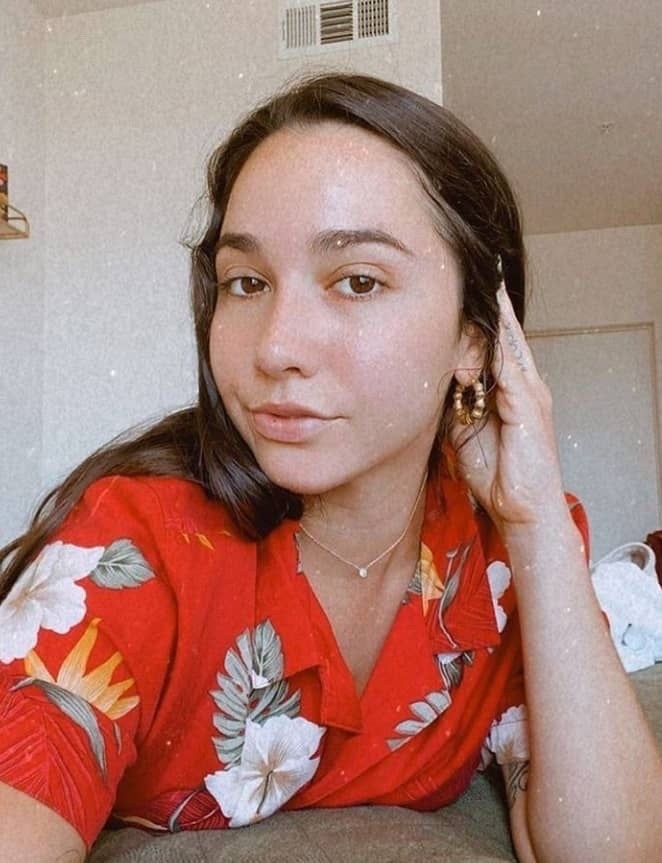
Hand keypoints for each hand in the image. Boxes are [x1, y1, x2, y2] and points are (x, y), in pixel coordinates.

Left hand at [449, 284, 565, 531]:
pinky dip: (495, 347)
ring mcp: (529, 394)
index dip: (486, 318)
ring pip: (509, 344)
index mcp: (512, 393)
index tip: (468, 289)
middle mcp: (524, 387)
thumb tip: (433, 388)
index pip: (498, 346)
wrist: (522, 510)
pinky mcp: (527, 407)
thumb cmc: (497, 477)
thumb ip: (455, 407)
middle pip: (508, 335)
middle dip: (495, 303)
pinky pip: (508, 369)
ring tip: (485, 282)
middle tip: (482, 268)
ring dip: (496, 315)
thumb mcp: (465, 434)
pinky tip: (483, 326)